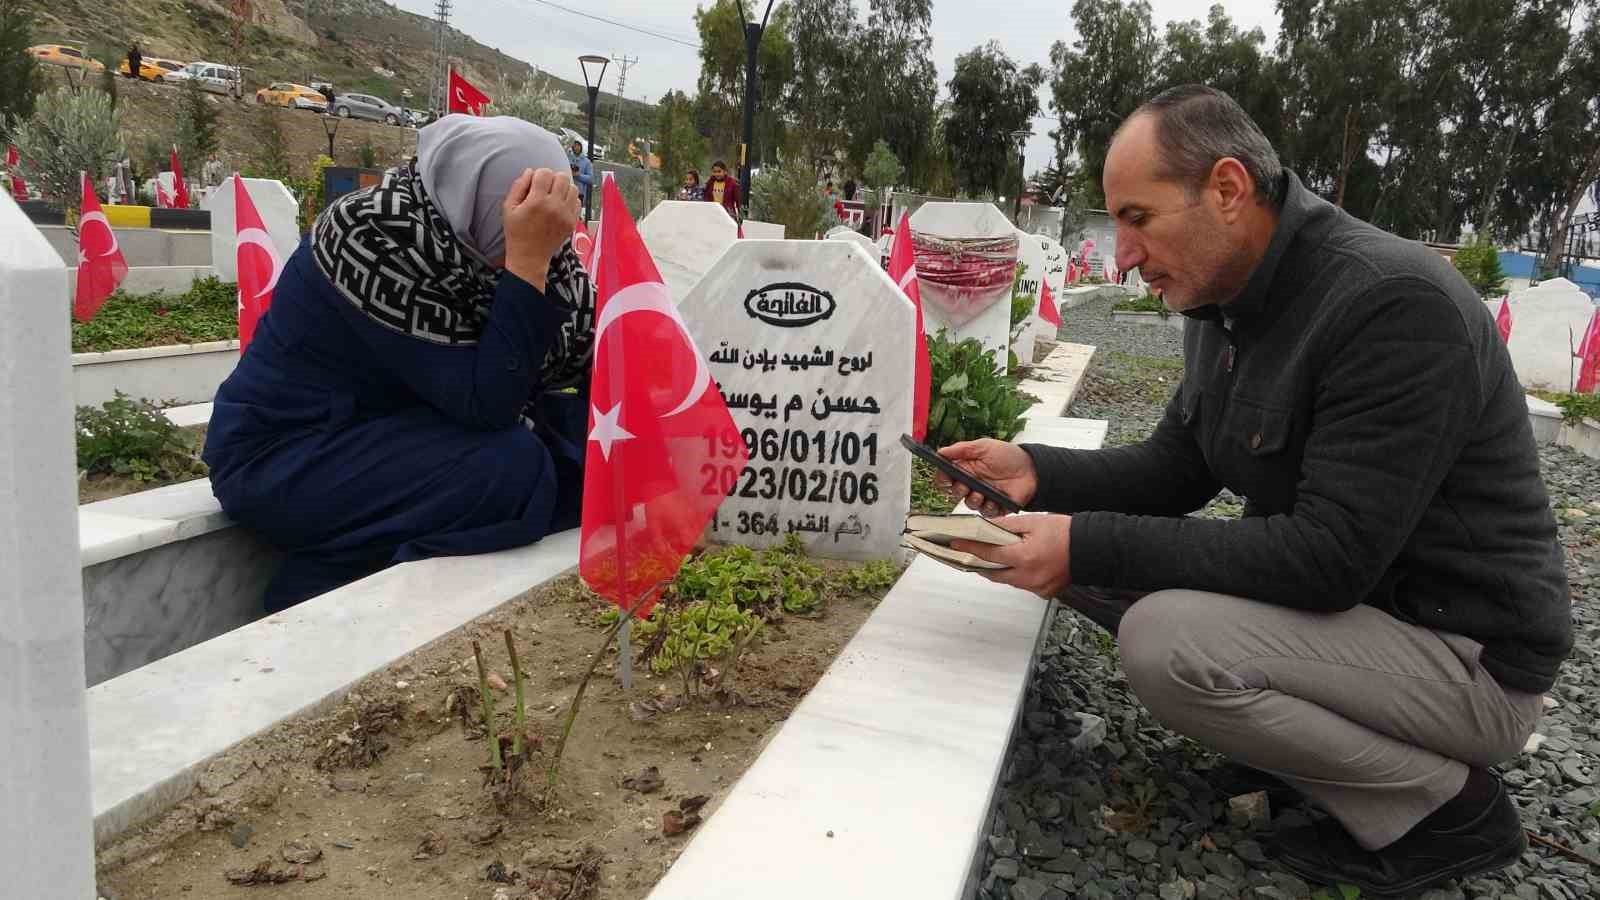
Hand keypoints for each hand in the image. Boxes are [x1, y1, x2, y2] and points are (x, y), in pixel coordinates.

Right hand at [502, 168, 578, 290]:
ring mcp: (565, 215)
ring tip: (553, 196)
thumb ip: (518, 186)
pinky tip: (559, 205)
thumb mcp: (508, 208)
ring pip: (573, 188)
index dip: (538, 175)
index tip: (534, 183)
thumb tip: (530, 171)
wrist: (529, 256)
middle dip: (553, 179)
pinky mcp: (572, 222)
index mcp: (536, 201)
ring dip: (563, 188)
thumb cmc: (516, 232)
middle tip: (545, 188)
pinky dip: (570, 200)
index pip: (545, 173)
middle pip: (562, 177)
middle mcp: (554, 206)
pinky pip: (577, 202)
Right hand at [935, 439, 1038, 515]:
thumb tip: (940, 451)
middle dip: (958, 490)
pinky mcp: (995, 507)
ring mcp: (983, 496)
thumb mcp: (984, 446)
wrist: (1032, 468)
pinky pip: (986, 512)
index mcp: (966, 469)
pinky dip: (988, 507)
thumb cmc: (1008, 456)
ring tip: (980, 493)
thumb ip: (961, 449)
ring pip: (969, 504)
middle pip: (955, 492)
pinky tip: (994, 500)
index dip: (943, 479)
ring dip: (972, 500)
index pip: (947, 477)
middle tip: (965, 485)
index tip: (946, 477)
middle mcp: (972, 484)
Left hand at [949, 514, 1071, 597]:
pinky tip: (1017, 565)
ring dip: (999, 570)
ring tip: (993, 557)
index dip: (970, 549)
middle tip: (970, 554)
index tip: (956, 545)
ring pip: (1008, 581)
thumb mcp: (1033, 522)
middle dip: (980, 563)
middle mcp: (1029, 577)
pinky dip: (1017, 575)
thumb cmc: (1066, 532)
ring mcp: (1037, 587)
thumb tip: (986, 528)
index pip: (988, 554)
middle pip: (994, 573)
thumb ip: (1007, 527)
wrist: (1092, 548)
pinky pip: (1024, 585)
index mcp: (1024, 558)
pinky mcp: (1045, 593)